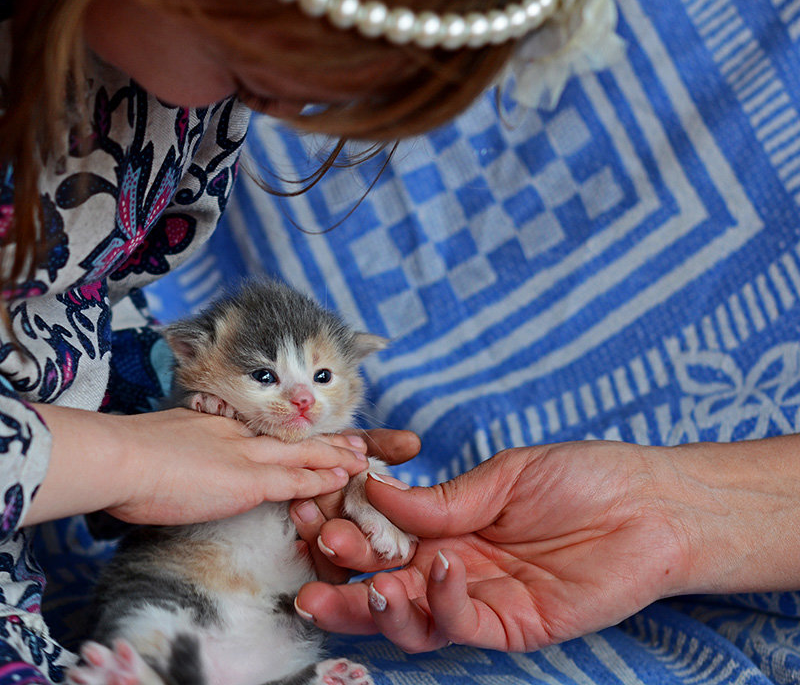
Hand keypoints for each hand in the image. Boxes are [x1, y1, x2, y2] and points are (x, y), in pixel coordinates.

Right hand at [26, 404, 369, 525]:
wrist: (120, 458)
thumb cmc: (125, 457)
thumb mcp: (159, 442)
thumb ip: (180, 446)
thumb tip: (179, 458)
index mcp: (218, 425)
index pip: (266, 430)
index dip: (294, 434)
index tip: (312, 434)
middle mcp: (238, 435)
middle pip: (292, 437)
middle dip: (327, 441)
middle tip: (358, 440)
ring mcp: (246, 456)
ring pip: (302, 456)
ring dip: (335, 458)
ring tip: (362, 458)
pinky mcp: (247, 481)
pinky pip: (294, 481)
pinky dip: (320, 480)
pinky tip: (342, 479)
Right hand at [295, 442, 691, 651]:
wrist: (648, 502)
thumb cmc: (580, 478)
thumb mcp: (502, 476)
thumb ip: (440, 497)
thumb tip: (372, 489)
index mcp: (450, 528)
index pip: (384, 541)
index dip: (348, 536)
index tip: (318, 522)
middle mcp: (458, 568)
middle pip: (387, 589)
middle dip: (345, 588)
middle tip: (316, 577)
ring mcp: (484, 600)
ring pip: (415, 621)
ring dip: (381, 608)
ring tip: (366, 582)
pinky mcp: (515, 625)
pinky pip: (463, 623)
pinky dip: (441, 603)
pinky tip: (439, 568)